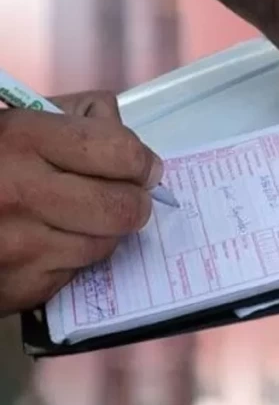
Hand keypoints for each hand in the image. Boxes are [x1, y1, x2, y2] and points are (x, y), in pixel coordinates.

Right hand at [0, 92, 161, 314]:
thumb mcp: (4, 120)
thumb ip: (62, 116)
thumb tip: (112, 119)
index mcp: (18, 140)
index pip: (121, 152)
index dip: (139, 159)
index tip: (139, 164)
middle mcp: (20, 194)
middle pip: (125, 207)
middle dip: (134, 199)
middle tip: (126, 194)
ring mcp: (19, 247)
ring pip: (106, 244)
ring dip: (103, 231)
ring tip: (76, 215)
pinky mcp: (19, 288)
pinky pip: (76, 273)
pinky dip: (71, 258)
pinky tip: (46, 241)